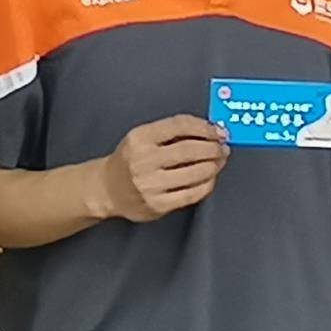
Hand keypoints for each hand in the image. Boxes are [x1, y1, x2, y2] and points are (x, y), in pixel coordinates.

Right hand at [87, 115, 227, 224]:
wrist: (108, 189)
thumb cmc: (130, 161)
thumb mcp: (142, 137)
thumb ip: (172, 132)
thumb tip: (210, 131)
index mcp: (140, 138)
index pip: (179, 125)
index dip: (204, 127)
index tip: (218, 130)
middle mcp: (143, 161)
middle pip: (190, 150)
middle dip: (214, 148)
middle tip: (222, 147)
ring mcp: (151, 185)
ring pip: (196, 173)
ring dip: (214, 166)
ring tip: (218, 161)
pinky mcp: (158, 205)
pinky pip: (193, 194)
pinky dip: (207, 184)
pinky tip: (208, 178)